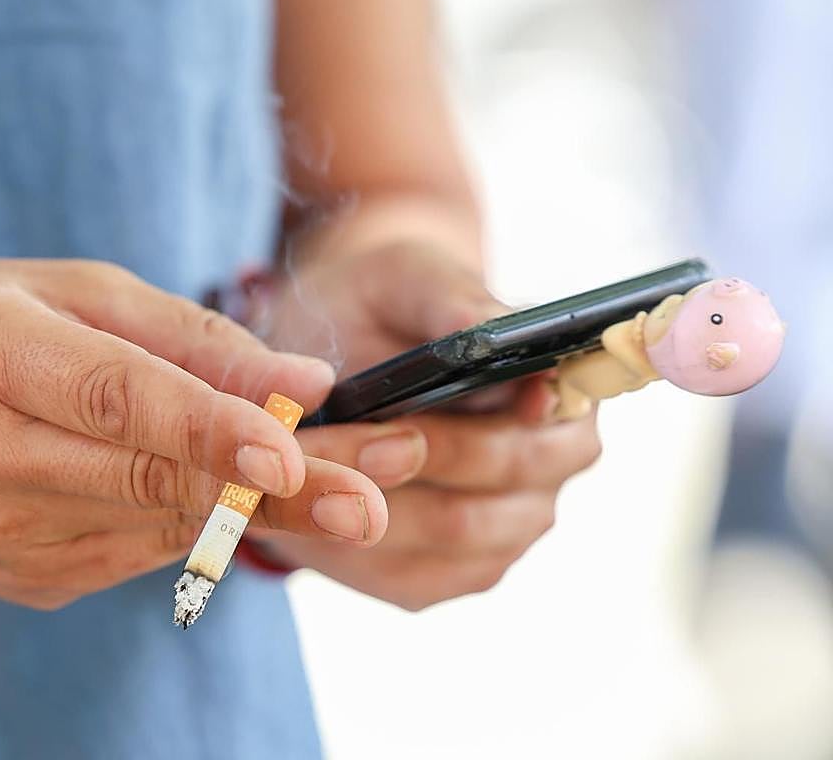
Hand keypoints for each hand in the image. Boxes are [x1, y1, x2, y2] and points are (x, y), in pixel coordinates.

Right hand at [0, 260, 388, 609]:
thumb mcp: (57, 292)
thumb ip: (182, 336)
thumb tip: (306, 383)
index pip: (111, 397)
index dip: (207, 426)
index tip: (293, 451)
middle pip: (153, 477)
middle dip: (282, 489)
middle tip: (383, 486)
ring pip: (163, 521)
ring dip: (265, 507)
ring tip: (355, 485)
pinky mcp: (29, 582)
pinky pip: (145, 546)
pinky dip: (203, 515)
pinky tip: (229, 487)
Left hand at [255, 242, 601, 609]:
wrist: (346, 338)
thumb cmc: (386, 302)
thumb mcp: (408, 278)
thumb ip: (452, 300)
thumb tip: (494, 331)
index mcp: (565, 392)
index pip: (544, 427)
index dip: (478, 434)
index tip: (406, 431)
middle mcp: (551, 469)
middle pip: (485, 495)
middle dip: (391, 468)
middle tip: (311, 445)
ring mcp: (505, 530)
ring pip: (441, 540)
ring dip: (361, 508)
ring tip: (291, 470)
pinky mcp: (450, 572)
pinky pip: (404, 576)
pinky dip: (348, 547)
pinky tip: (299, 509)